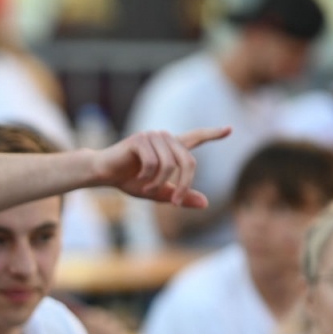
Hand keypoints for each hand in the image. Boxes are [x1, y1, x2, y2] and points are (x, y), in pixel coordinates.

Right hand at [92, 127, 230, 206]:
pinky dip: (147, 178)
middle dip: (184, 184)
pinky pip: (153, 164)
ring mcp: (153, 136)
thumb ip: (180, 195)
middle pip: (188, 161)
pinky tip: (138, 180)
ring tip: (146, 189)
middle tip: (174, 203)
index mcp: (170, 148)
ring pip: (170, 164)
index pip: (196, 138)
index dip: (213, 134)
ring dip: (159, 183)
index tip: (229, 130)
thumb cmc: (128, 181)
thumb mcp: (158, 192)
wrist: (103, 173)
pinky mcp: (140, 140)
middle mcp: (165, 138)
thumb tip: (206, 203)